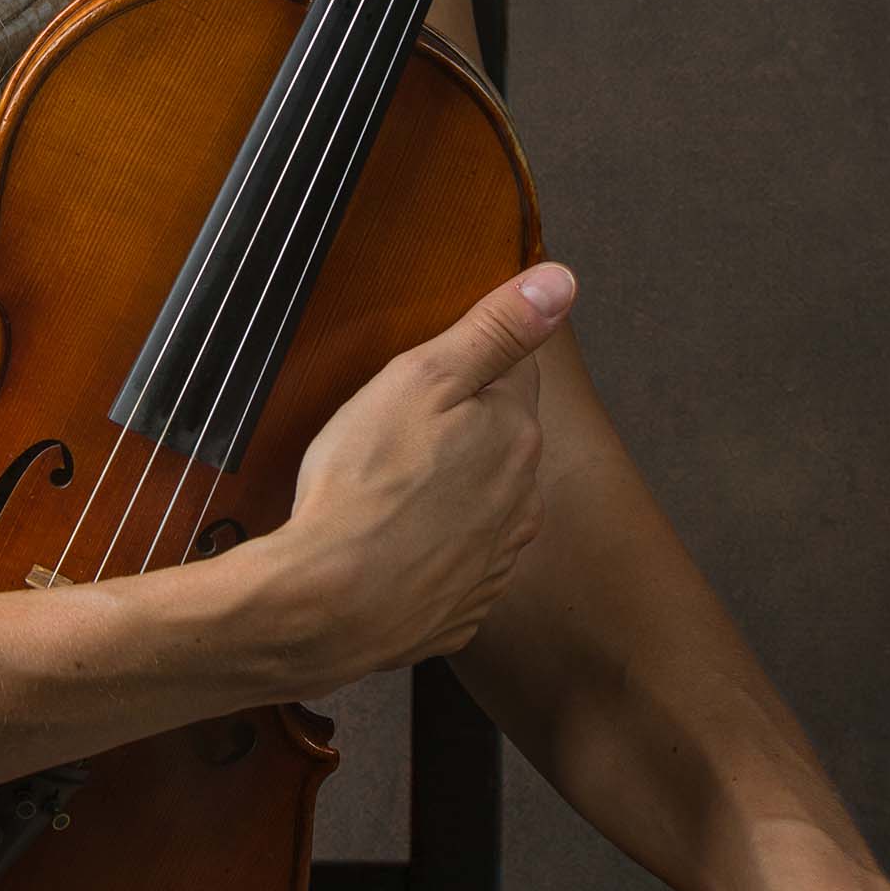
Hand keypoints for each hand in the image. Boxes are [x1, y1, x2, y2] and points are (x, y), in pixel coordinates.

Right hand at [273, 265, 573, 685]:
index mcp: (515, 435)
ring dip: (446, 495)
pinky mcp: (462, 609)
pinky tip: (385, 547)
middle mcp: (522, 501)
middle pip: (498, 442)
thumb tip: (562, 281)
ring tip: (382, 495)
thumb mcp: (422, 378)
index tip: (422, 381)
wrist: (327, 605)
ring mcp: (495, 561)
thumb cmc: (363, 484)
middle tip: (390, 437)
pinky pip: (452, 564)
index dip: (464, 368)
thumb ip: (495, 329)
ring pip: (479, 505)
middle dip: (458, 433)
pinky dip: (427, 553)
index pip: (513, 374)